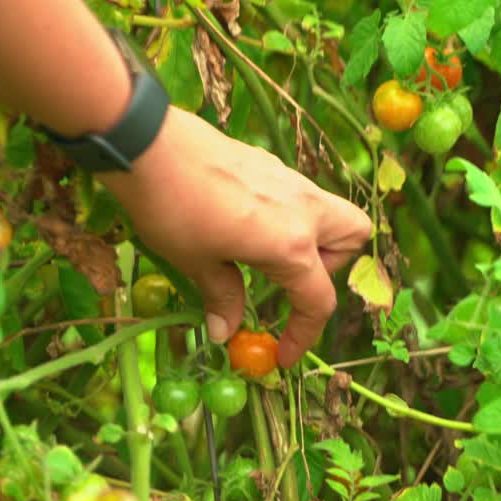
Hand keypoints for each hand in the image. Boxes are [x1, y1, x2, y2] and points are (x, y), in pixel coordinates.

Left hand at [99, 108, 372, 367]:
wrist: (147, 144)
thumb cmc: (174, 210)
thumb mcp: (197, 263)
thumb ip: (222, 297)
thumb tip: (225, 332)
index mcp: (293, 245)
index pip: (318, 300)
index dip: (304, 335)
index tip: (284, 355)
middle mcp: (305, 209)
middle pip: (353, 237)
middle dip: (333, 266)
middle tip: (290, 280)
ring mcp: (290, 180)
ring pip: (329, 211)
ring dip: (314, 239)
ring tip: (267, 254)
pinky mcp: (269, 163)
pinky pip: (297, 195)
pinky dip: (286, 216)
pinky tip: (242, 222)